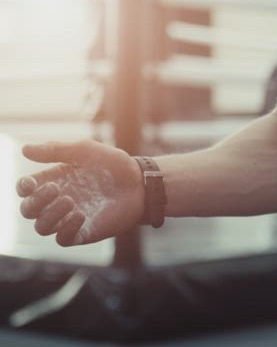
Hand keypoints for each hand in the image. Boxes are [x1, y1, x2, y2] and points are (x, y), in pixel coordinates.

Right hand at [16, 139, 144, 246]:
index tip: (32, 183)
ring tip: (70, 200)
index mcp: (54, 181)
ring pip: (42, 227)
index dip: (22, 187)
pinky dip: (65, 229)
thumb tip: (24, 149)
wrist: (141, 183)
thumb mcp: (85, 151)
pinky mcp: (84, 232)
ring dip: (50, 215)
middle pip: (28, 210)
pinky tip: (79, 215)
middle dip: (35, 201)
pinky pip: (62, 240)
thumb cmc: (114, 165)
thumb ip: (57, 150)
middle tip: (56, 189)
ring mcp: (70, 218)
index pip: (25, 189)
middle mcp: (58, 201)